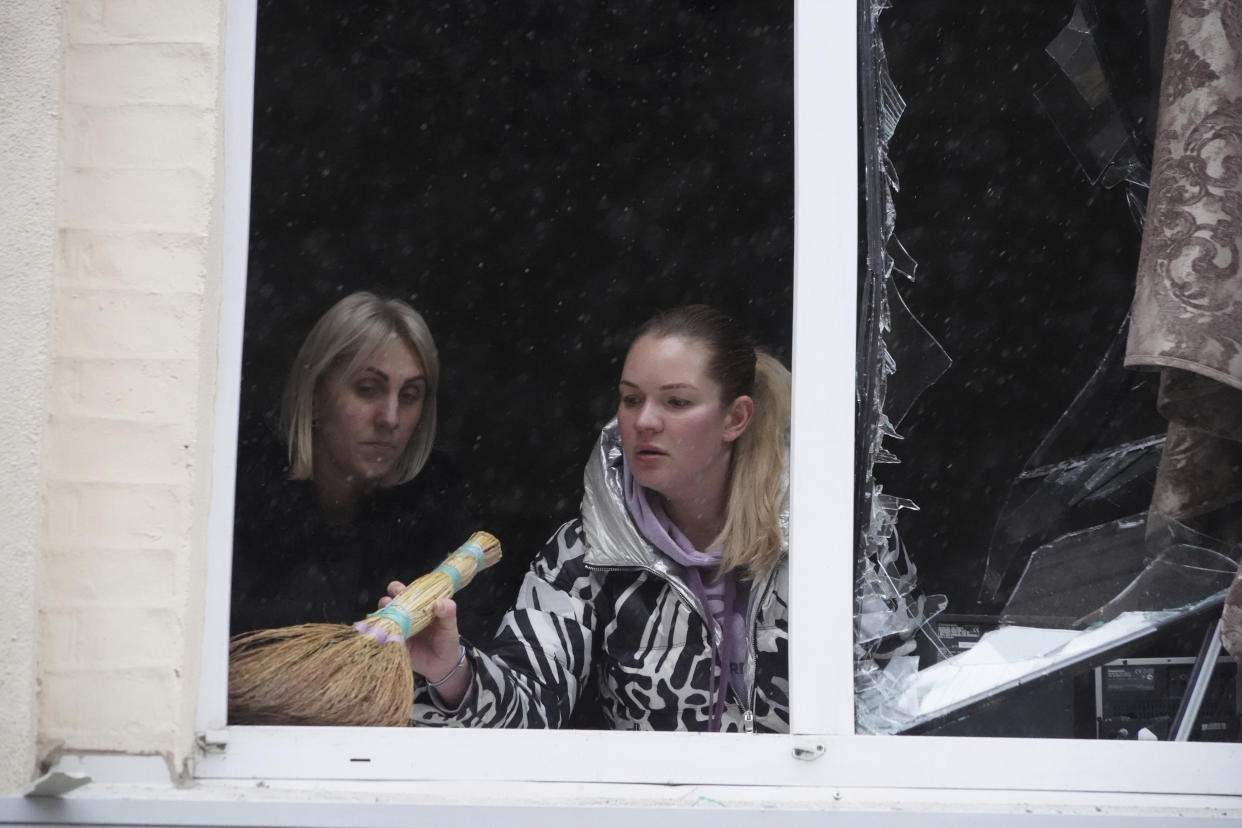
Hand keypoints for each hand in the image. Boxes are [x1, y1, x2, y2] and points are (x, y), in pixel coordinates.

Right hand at [380, 582, 471, 704]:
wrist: (443, 664)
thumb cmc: (447, 640)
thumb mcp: (450, 626)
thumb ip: (448, 613)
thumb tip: (441, 603)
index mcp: (420, 607)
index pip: (407, 593)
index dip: (399, 589)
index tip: (396, 588)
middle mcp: (407, 616)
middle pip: (392, 604)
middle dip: (386, 601)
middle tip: (387, 602)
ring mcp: (400, 630)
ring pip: (386, 620)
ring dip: (382, 618)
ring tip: (385, 619)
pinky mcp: (396, 644)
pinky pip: (385, 638)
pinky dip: (382, 635)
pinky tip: (382, 634)